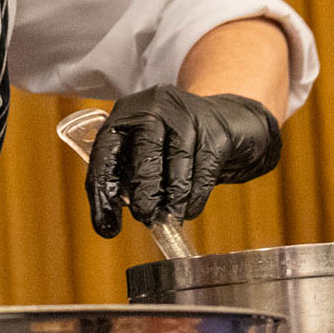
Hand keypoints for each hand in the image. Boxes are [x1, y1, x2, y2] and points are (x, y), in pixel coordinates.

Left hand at [85, 85, 281, 237]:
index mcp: (129, 112)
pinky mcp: (217, 132)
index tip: (105, 226)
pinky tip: (189, 210)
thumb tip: (116, 214)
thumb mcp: (149, 151)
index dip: (102, 190)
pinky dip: (194, 198)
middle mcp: (156, 106)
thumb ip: (130, 174)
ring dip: (171, 202)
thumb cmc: (180, 144)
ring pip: (176, 165)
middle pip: (144, 154)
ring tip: (168, 220)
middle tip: (145, 217)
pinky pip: (202, 172)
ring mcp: (189, 115)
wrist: (231, 120)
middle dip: (143, 193)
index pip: (105, 150)